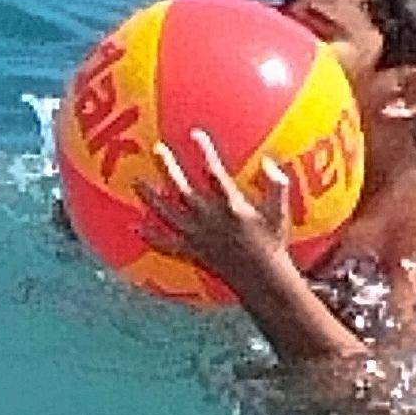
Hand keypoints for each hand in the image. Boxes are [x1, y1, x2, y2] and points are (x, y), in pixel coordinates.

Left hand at [135, 130, 297, 290]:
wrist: (261, 280)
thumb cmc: (272, 243)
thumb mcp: (280, 213)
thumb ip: (277, 185)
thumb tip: (269, 160)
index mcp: (232, 206)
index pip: (214, 173)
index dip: (204, 152)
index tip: (194, 134)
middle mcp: (210, 219)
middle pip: (183, 190)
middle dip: (169, 168)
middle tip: (157, 149)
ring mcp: (198, 236)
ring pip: (168, 214)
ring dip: (151, 197)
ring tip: (136, 182)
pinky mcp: (192, 252)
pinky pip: (167, 244)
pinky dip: (150, 236)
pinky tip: (136, 227)